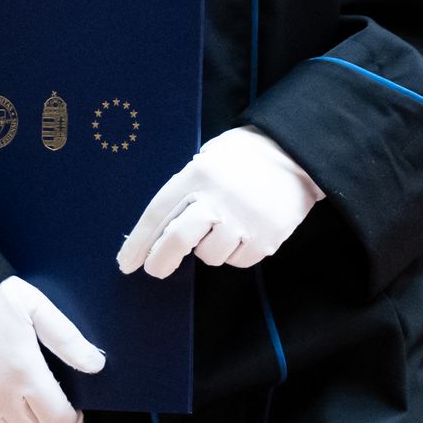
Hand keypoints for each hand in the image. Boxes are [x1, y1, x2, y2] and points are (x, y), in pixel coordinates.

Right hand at [0, 275, 103, 422]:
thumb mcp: (37, 307)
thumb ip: (68, 339)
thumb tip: (95, 365)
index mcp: (26, 374)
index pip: (56, 419)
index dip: (70, 420)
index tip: (74, 412)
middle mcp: (0, 396)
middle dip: (47, 418)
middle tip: (49, 398)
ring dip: (19, 419)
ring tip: (22, 395)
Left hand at [115, 125, 325, 278]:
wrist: (296, 154)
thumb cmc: (245, 156)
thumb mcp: (209, 157)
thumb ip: (188, 187)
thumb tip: (162, 227)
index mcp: (198, 174)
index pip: (158, 213)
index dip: (138, 242)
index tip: (126, 262)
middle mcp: (218, 198)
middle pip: (177, 240)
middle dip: (160, 260)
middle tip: (156, 268)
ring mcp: (243, 221)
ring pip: (210, 255)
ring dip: (210, 248)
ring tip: (225, 226)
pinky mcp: (265, 239)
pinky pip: (239, 260)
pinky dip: (237, 251)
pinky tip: (246, 230)